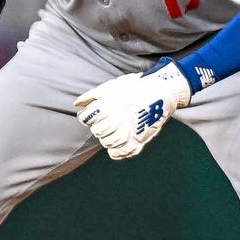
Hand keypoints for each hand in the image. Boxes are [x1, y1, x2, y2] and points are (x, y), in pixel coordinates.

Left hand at [74, 61, 190, 160]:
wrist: (162, 92)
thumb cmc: (135, 87)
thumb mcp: (112, 86)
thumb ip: (92, 95)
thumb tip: (77, 103)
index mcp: (107, 106)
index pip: (86, 119)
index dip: (87, 117)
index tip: (94, 114)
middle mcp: (115, 120)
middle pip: (97, 131)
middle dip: (99, 127)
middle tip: (108, 121)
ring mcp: (127, 132)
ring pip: (107, 142)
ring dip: (107, 138)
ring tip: (115, 130)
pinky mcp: (137, 141)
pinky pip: (119, 153)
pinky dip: (115, 151)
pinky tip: (118, 143)